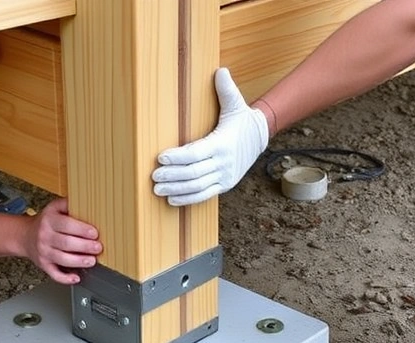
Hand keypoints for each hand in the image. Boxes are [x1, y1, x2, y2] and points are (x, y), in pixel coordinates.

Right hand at [22, 198, 100, 283]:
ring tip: (91, 261)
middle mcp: (45, 236)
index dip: (82, 229)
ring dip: (78, 261)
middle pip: (66, 243)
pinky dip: (65, 278)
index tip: (94, 233)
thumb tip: (86, 200)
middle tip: (98, 247)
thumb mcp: (54, 208)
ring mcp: (44, 251)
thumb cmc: (45, 222)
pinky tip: (76, 277)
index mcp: (49, 220)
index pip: (66, 225)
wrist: (24, 236)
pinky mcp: (43, 264)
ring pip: (62, 259)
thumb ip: (68, 204)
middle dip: (84, 246)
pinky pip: (54, 273)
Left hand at [152, 68, 268, 205]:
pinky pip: (205, 195)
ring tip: (157, 190)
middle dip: (172, 176)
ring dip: (176, 190)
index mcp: (223, 143)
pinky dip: (188, 199)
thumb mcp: (236, 103)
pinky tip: (172, 200)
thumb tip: (220, 70)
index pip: (196, 153)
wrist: (260, 137)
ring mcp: (224, 176)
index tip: (161, 156)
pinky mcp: (224, 185)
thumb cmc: (242, 119)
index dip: (178, 157)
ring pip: (197, 187)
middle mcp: (224, 162)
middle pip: (194, 173)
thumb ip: (226, 89)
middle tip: (154, 176)